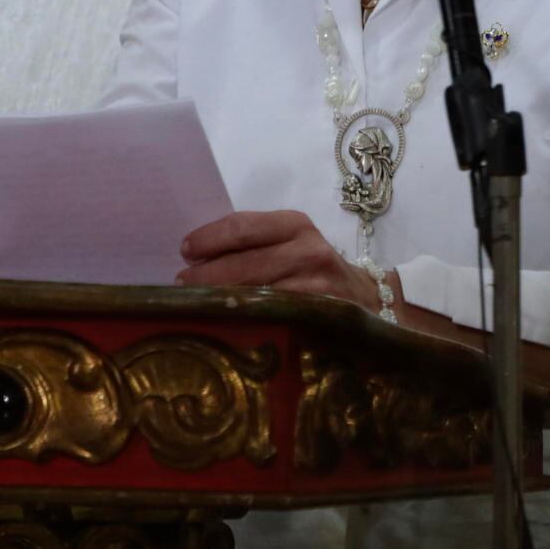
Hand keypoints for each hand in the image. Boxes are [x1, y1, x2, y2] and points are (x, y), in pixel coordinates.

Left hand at [177, 210, 382, 310]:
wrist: (368, 299)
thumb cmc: (314, 269)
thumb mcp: (291, 244)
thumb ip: (254, 245)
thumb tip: (195, 257)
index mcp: (296, 225)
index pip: (243, 226)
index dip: (209, 239)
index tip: (184, 250)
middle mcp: (308, 251)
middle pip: (245, 262)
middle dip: (206, 275)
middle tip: (181, 285)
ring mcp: (317, 286)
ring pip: (257, 293)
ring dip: (221, 300)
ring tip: (197, 304)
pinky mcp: (321, 316)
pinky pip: (275, 317)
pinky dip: (247, 320)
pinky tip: (229, 323)